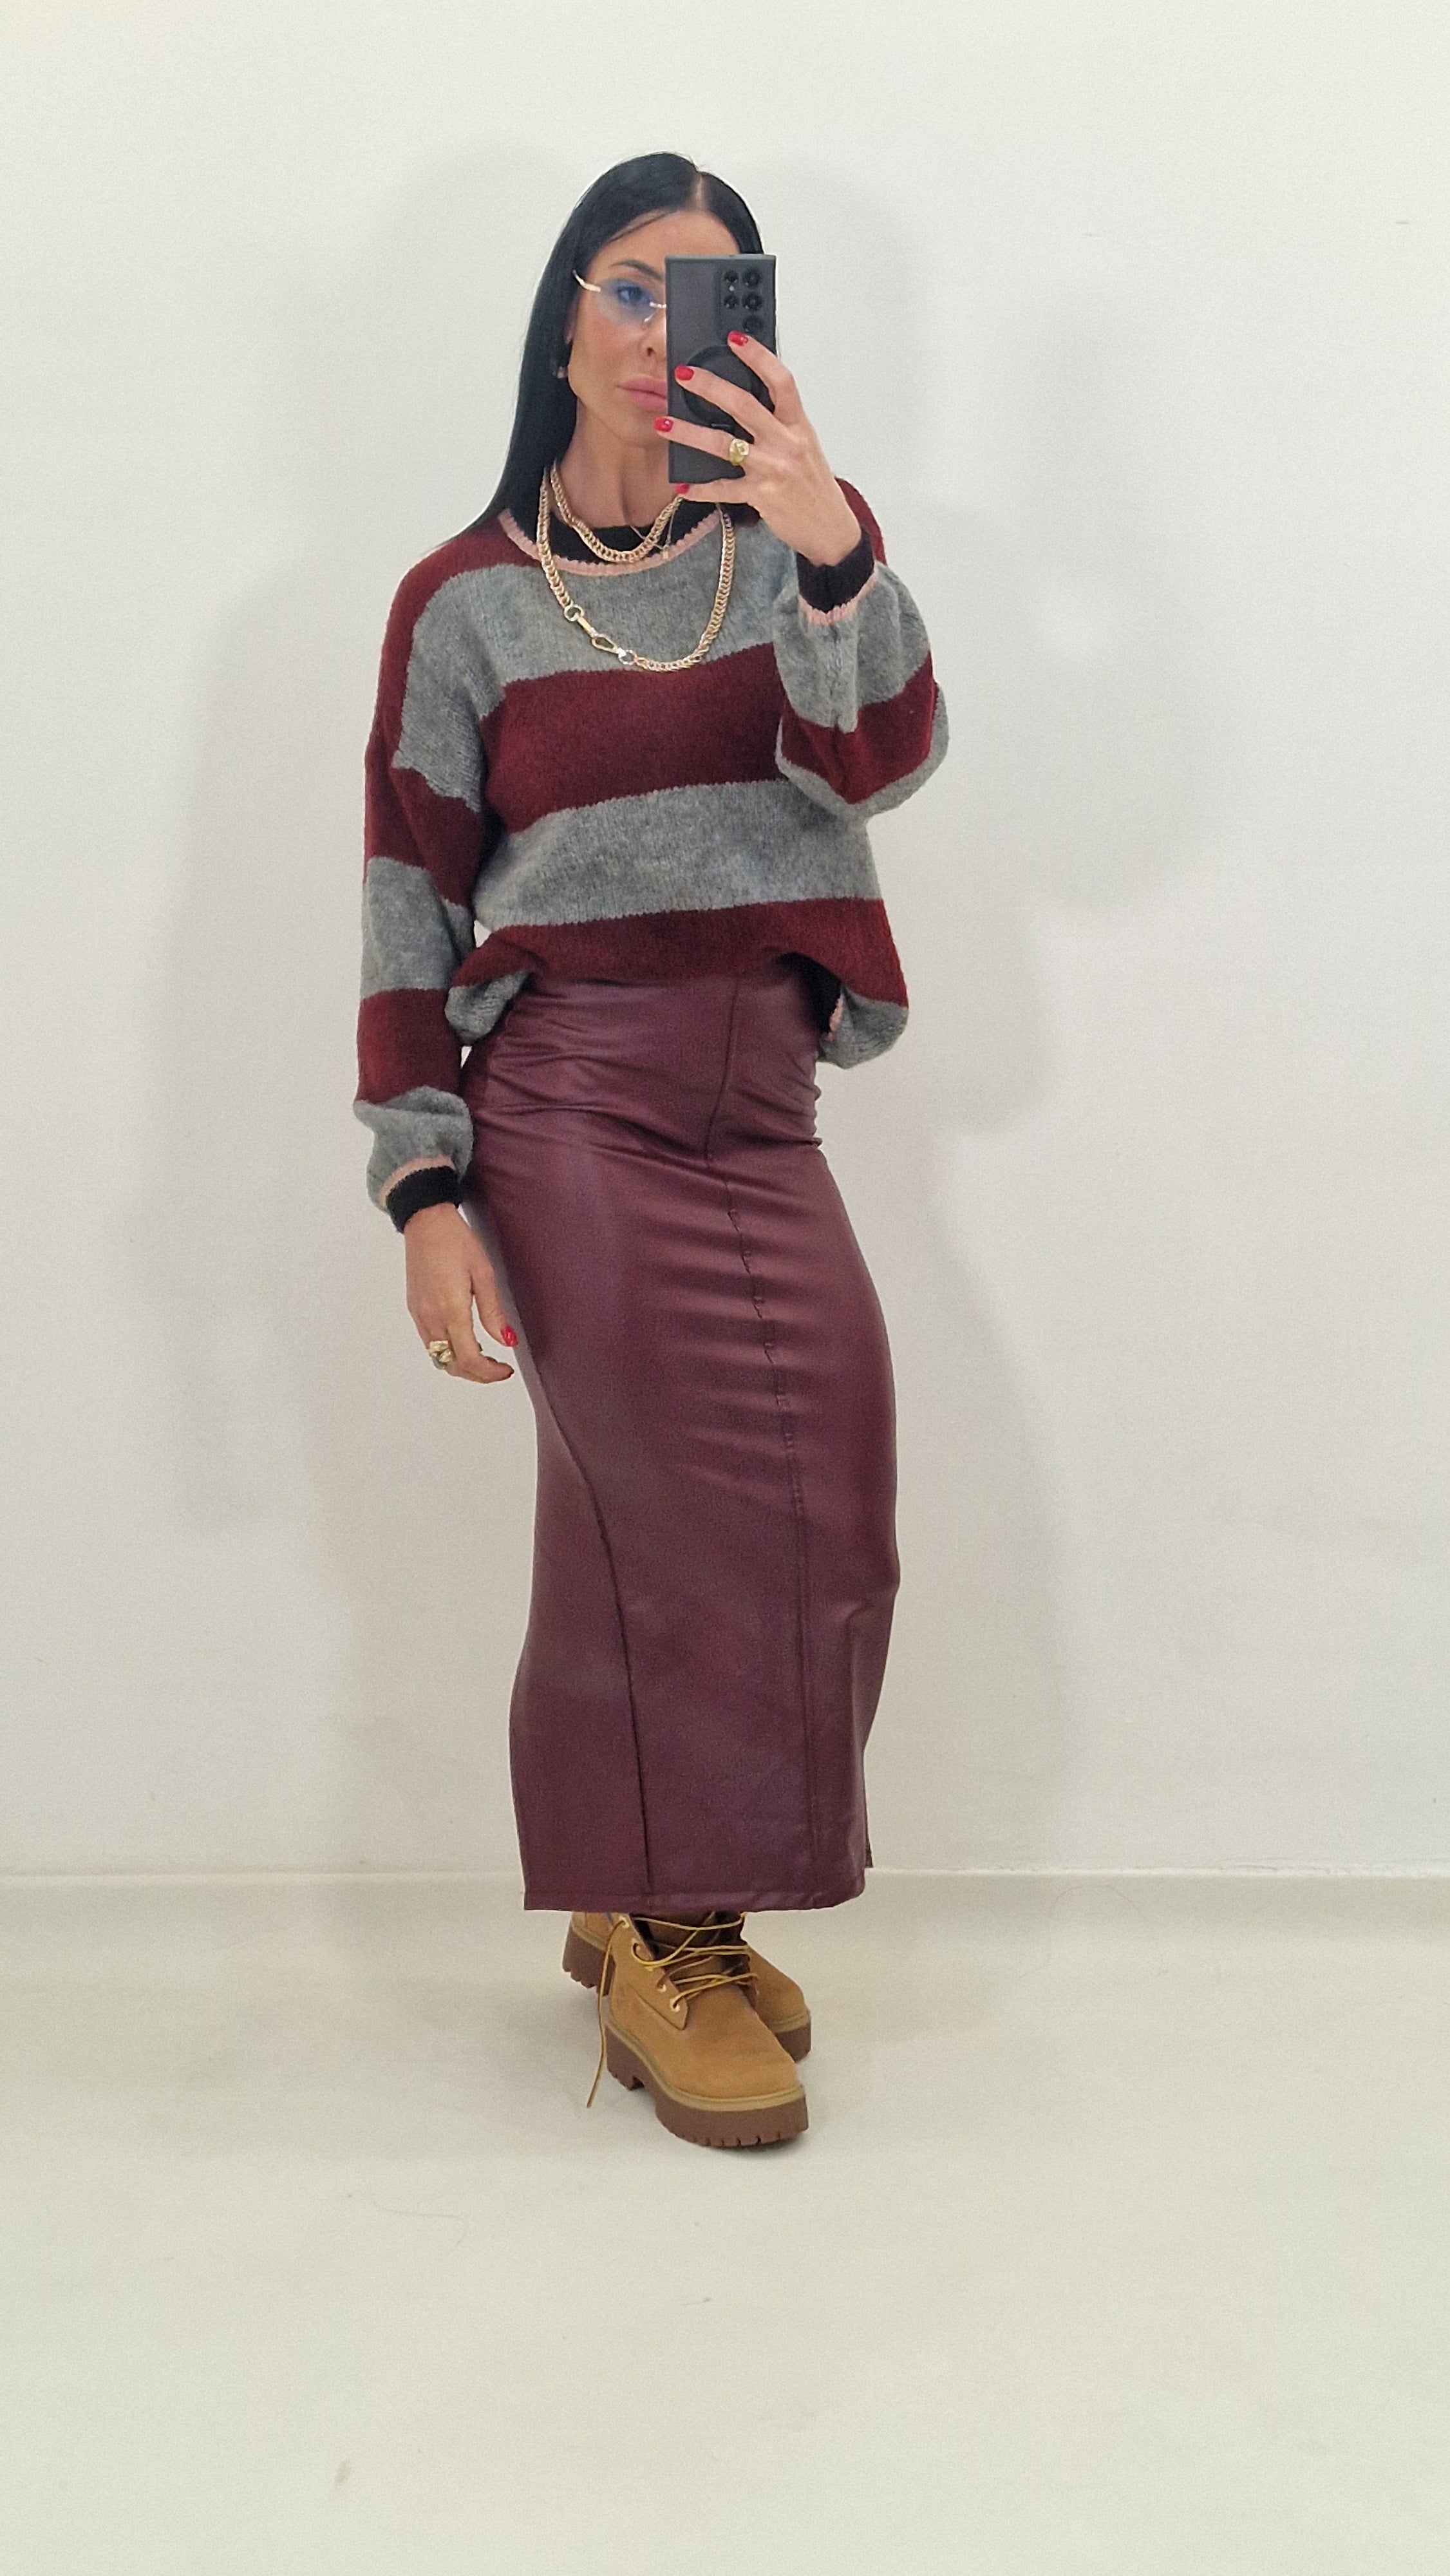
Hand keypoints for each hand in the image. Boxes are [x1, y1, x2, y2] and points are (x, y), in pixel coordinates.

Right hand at [403, 1203, 514, 1385]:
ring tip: (484, 1357)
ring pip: (438, 1358)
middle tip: (498, 1369)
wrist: (426, 1221)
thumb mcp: (484, 1274)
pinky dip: (448, 1352)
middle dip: (477, 1375)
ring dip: (462, 1365)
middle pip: (452, 1365)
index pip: (469, 1358)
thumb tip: (506, 1341)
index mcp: (451, 1309)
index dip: (489, 1373)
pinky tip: (464, 1341)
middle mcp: (431, 1317)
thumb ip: (493, 1312)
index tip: (506, 1371)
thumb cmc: (456, 1241)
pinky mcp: (414, 1309)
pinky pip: (430, 1344)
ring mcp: (419, 1315)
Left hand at [655, 336, 862, 565]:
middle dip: (710, 386)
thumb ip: (779, 421)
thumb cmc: (812, 483)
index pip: (781, 381)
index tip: (734, 338)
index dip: (758, 356)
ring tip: (664, 423)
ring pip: (724, 445)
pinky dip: (700, 488)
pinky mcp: (761, 496)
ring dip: (689, 433)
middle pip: (744, 405)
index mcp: (798, 424)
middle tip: (683, 374)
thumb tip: (742, 397)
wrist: (829, 527)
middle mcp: (786, 443)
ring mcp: (773, 469)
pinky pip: (723, 489)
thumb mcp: (803, 445)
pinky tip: (682, 485)